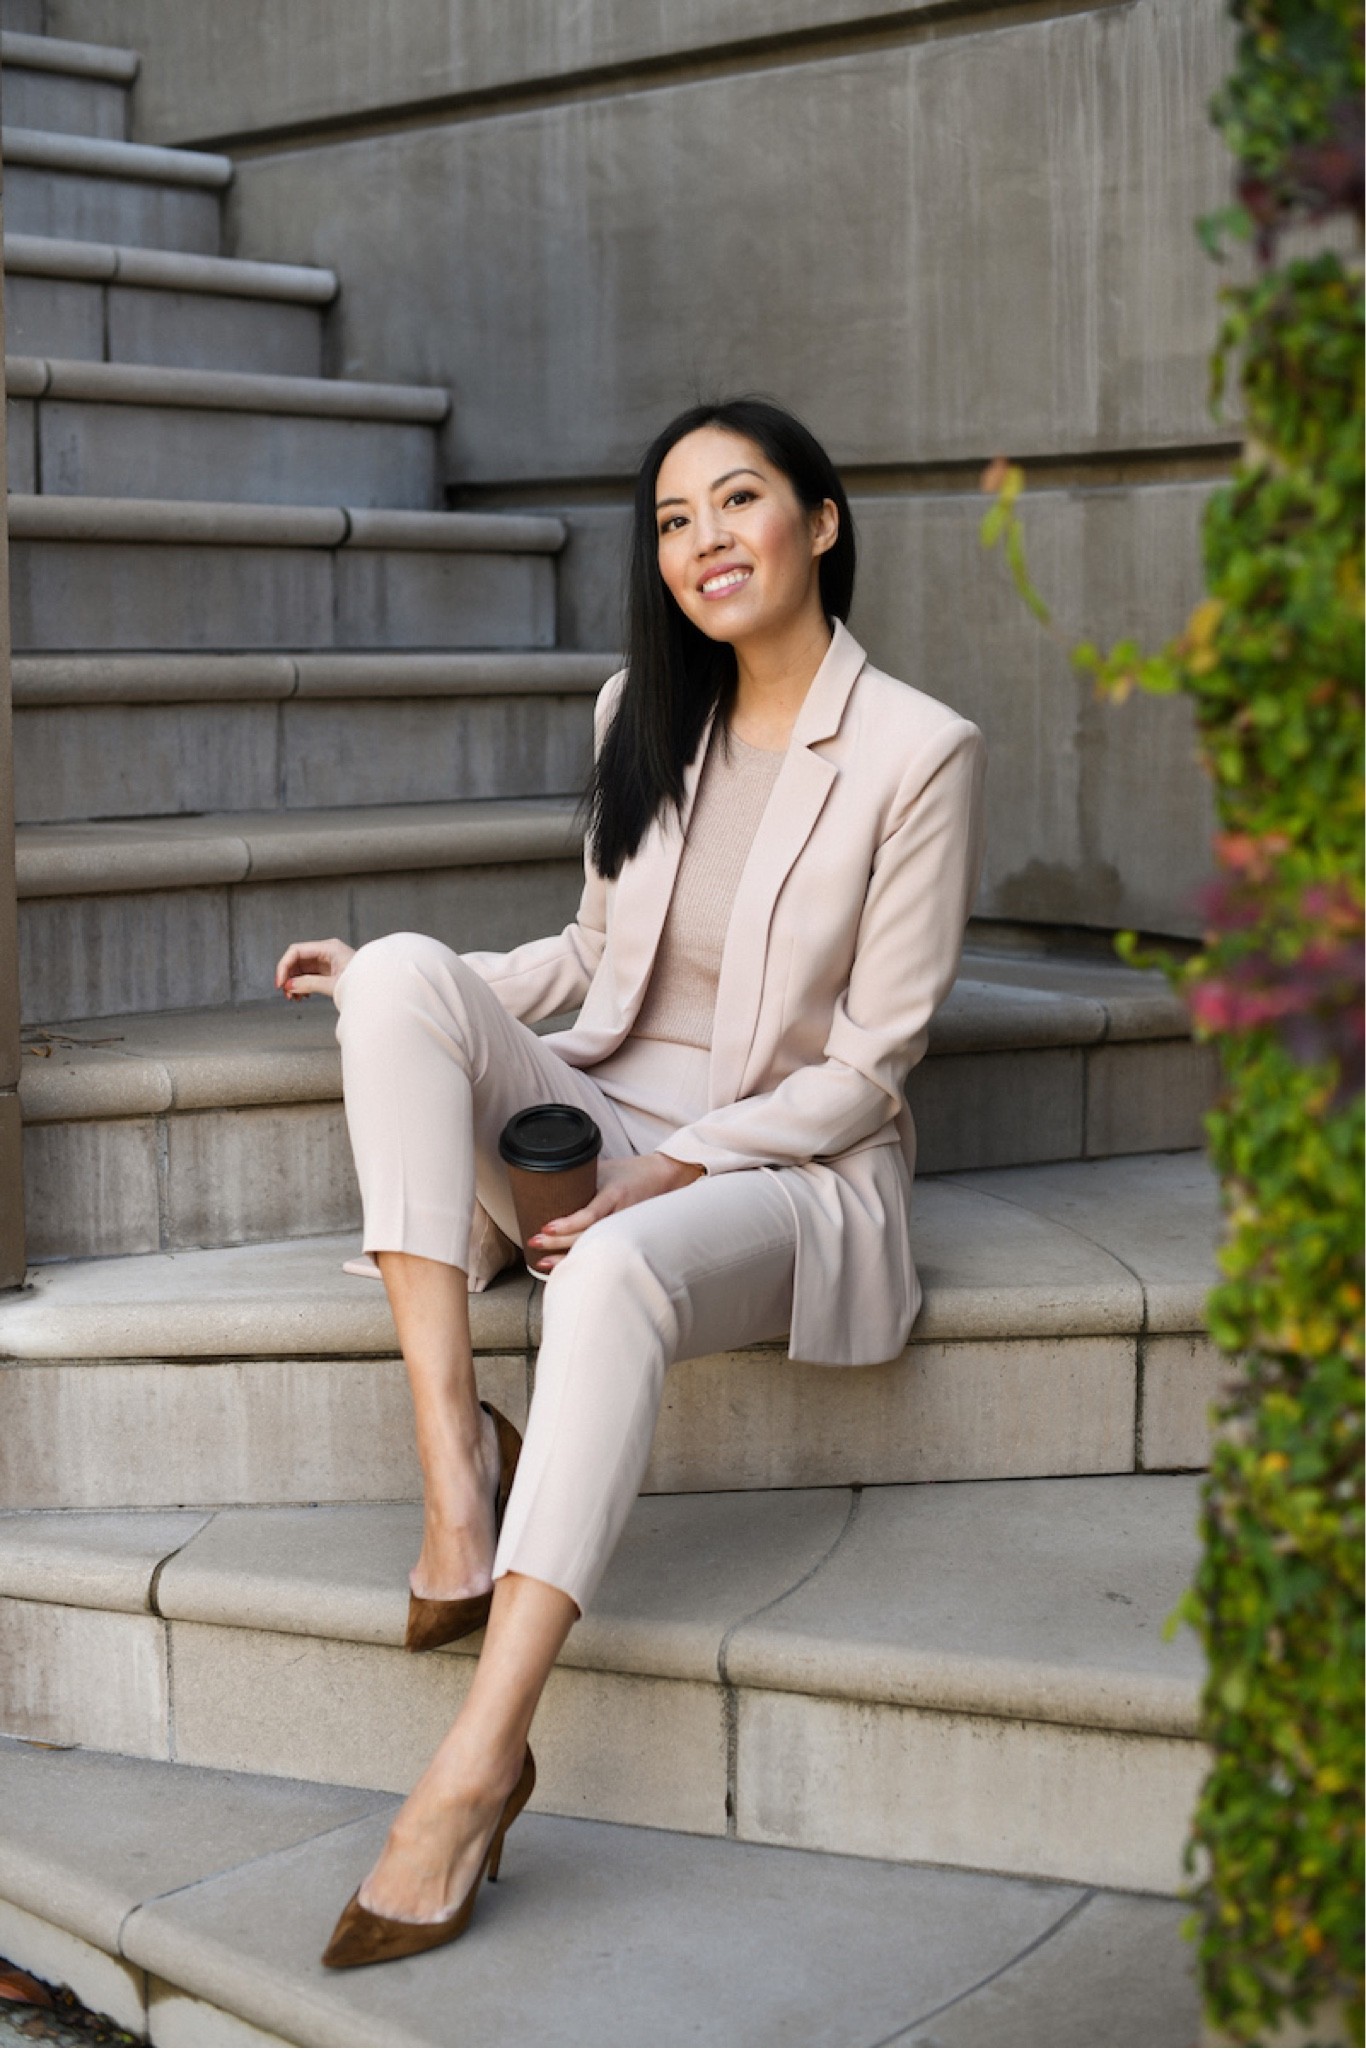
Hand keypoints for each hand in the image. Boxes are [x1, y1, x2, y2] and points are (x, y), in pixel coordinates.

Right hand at [275, 936, 355, 1001]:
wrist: (381, 990)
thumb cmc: (363, 983)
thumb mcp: (334, 985)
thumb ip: (310, 984)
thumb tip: (289, 987)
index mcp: (329, 948)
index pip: (297, 951)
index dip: (284, 966)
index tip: (280, 984)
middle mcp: (326, 951)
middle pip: (297, 959)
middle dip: (288, 977)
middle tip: (286, 995)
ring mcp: (327, 961)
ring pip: (301, 968)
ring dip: (294, 983)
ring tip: (294, 999)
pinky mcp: (328, 970)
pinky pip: (308, 975)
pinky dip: (302, 985)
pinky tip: (302, 996)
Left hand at [529, 1151, 703, 1271]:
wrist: (662, 1177)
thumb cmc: (631, 1172)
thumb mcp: (604, 1169)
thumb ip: (580, 1178)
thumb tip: (547, 1184)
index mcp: (614, 1195)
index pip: (590, 1214)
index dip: (568, 1224)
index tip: (547, 1227)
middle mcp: (619, 1214)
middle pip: (587, 1234)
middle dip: (559, 1241)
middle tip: (535, 1241)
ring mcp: (623, 1227)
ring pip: (593, 1246)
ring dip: (566, 1256)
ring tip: (543, 1262)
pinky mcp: (623, 1235)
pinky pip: (600, 1248)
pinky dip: (582, 1257)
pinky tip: (567, 1265)